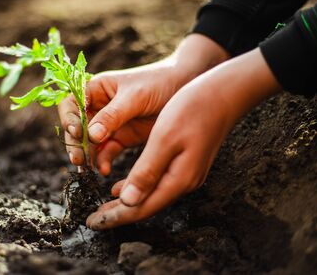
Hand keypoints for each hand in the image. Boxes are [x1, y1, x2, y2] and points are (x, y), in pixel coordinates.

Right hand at [58, 34, 228, 174]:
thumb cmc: (159, 82)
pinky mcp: (122, 138)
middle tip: (78, 159)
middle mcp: (99, 107)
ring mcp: (110, 125)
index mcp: (96, 89)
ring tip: (88, 169)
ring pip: (89, 143)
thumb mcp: (135, 96)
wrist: (187, 88)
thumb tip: (91, 135)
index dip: (69, 118)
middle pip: (77, 127)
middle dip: (76, 143)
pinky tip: (105, 170)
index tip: (78, 132)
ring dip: (87, 156)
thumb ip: (113, 115)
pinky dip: (103, 161)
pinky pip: (106, 152)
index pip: (71, 104)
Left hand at [86, 48, 281, 229]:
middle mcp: (184, 182)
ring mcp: (187, 174)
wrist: (224, 94)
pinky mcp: (185, 164)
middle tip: (93, 220)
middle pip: (146, 206)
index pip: (142, 208)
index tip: (93, 222)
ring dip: (126, 202)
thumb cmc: (192, 110)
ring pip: (151, 196)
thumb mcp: (164, 139)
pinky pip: (157, 183)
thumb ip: (146, 171)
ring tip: (104, 207)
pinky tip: (123, 187)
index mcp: (178, 179)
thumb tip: (128, 201)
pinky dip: (137, 187)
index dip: (115, 217)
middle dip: (118, 214)